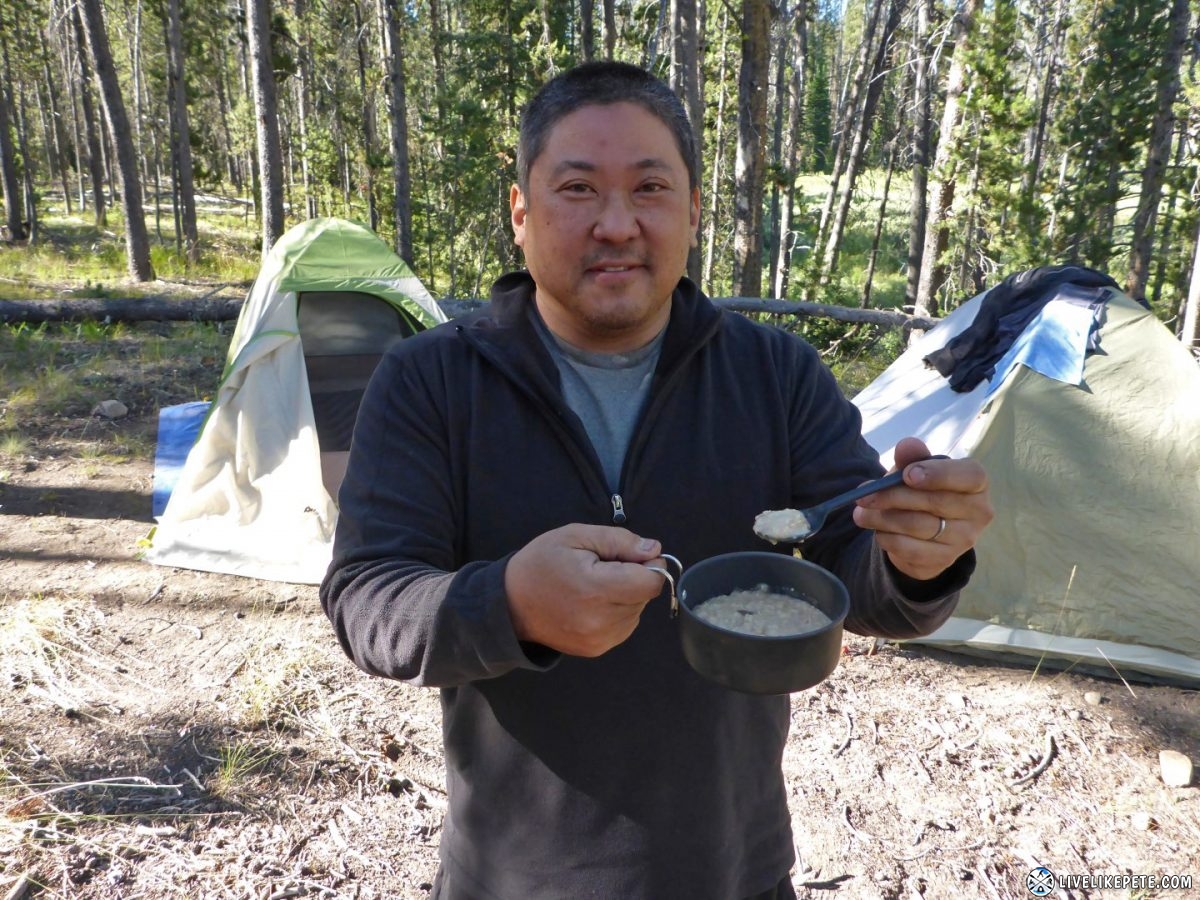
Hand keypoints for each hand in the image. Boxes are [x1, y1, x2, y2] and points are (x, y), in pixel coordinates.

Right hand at [505, 524, 668, 656]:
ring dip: (626, 596)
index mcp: (596, 588)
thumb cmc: (541, 563)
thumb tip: (653, 550)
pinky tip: (593, 603)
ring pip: (637, 612)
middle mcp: (601, 620)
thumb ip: (619, 541)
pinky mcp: (596, 649)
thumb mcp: (575, 536)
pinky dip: (617, 612)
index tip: (632, 555)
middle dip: (634, 578)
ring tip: (595, 586)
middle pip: (645, 596)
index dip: (650, 564)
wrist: (509, 604)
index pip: (651, 582)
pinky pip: (625, 626)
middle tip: (604, 567)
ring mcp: (599, 639)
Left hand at [852, 436, 992, 581]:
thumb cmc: (922, 491)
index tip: (906, 475)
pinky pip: (911, 549)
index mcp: (977, 483)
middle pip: (935, 502)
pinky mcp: (945, 560)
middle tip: (863, 496)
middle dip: (893, 497)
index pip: (970, 476)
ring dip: (883, 519)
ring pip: (919, 526)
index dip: (938, 474)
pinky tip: (878, 531)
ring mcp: (965, 539)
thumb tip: (906, 445)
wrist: (924, 533)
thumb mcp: (915, 469)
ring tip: (861, 513)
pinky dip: (888, 539)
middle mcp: (979, 512)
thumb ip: (912, 457)